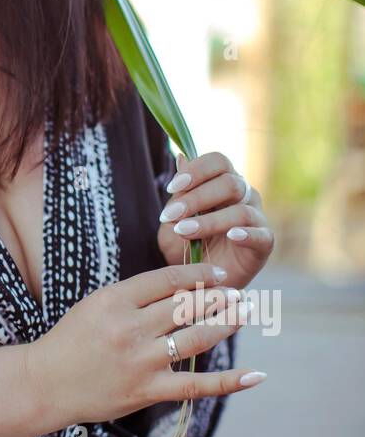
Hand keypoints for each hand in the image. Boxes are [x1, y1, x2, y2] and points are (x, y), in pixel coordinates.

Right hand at [28, 262, 259, 433]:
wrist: (46, 383)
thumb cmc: (71, 340)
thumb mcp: (96, 305)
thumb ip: (134, 296)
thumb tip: (180, 286)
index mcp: (115, 300)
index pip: (168, 279)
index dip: (198, 273)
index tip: (216, 272)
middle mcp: (130, 328)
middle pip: (187, 305)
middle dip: (219, 295)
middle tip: (238, 292)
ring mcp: (141, 360)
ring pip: (197, 337)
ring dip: (227, 323)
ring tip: (247, 313)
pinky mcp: (148, 390)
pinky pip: (196, 385)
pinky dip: (229, 381)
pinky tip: (255, 375)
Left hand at [157, 151, 273, 291]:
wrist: (198, 280)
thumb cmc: (188, 244)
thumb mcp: (175, 218)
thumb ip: (180, 192)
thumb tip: (180, 157)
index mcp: (224, 181)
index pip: (218, 161)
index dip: (197, 170)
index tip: (172, 188)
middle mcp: (245, 195)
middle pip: (230, 182)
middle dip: (197, 198)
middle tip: (171, 215)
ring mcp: (257, 218)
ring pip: (241, 210)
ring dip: (209, 221)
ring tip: (184, 231)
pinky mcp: (264, 244)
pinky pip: (261, 235)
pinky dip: (247, 234)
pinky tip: (231, 237)